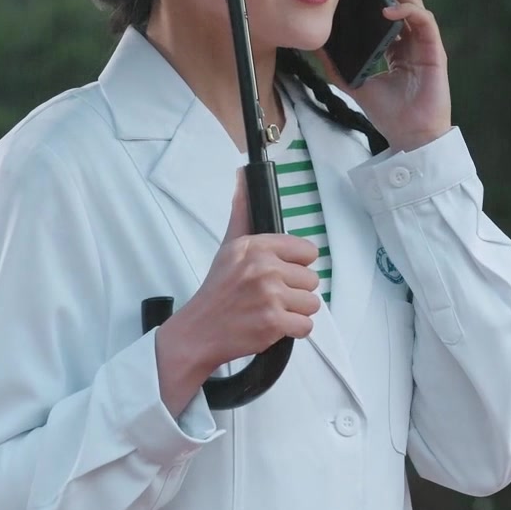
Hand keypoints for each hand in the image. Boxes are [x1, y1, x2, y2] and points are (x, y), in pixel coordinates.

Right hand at [156, 172, 320, 411]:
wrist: (198, 331)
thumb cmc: (217, 292)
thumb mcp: (228, 248)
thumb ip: (242, 215)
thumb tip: (242, 178)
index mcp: (256, 246)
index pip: (307, 251)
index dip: (296, 266)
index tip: (278, 274)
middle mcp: (264, 267)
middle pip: (312, 279)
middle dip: (294, 292)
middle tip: (269, 297)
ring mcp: (270, 295)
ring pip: (312, 303)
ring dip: (295, 312)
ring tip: (271, 311)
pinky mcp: (273, 322)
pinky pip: (306, 325)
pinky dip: (293, 330)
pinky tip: (272, 326)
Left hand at [315, 0, 452, 151]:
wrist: (409, 136)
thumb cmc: (387, 113)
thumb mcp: (353, 82)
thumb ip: (336, 63)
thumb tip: (313, 43)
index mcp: (395, 44)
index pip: (385, 7)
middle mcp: (411, 39)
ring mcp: (424, 43)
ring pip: (413, 3)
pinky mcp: (435, 50)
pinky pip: (424, 21)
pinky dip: (407, 11)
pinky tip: (388, 11)